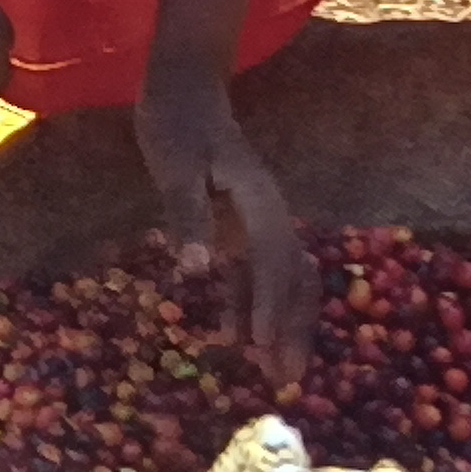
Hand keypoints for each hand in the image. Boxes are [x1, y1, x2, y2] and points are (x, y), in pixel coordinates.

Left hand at [139, 70, 317, 382]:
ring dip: (280, 325)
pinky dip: (251, 306)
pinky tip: (232, 337)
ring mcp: (259, 224)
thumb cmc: (178, 124)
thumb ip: (187, 215)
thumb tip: (196, 269)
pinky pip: (257, 275)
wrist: (186, 91)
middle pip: (294, 279)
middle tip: (286, 380)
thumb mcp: (176, 166)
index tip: (261, 347)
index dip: (270, 306)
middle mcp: (270, 217)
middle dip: (292, 329)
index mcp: (260, 202)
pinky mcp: (242, 228)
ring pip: (283, 283)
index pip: (274, 261)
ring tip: (272, 373)